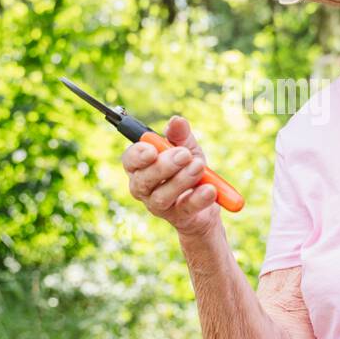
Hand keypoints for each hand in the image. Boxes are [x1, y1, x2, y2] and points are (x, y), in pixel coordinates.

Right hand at [122, 115, 221, 237]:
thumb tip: (177, 121)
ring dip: (181, 180)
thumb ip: (180, 135)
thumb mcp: (187, 148)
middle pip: (143, 180)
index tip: (153, 150)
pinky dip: (198, 198)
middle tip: (185, 154)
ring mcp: (157, 205)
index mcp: (140, 166)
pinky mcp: (176, 217)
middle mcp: (143, 187)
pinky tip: (210, 189)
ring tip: (199, 167)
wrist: (208, 196)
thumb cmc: (189, 167)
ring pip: (161, 196)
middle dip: (164, 166)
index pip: (130, 160)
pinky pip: (185, 208)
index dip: (138, 155)